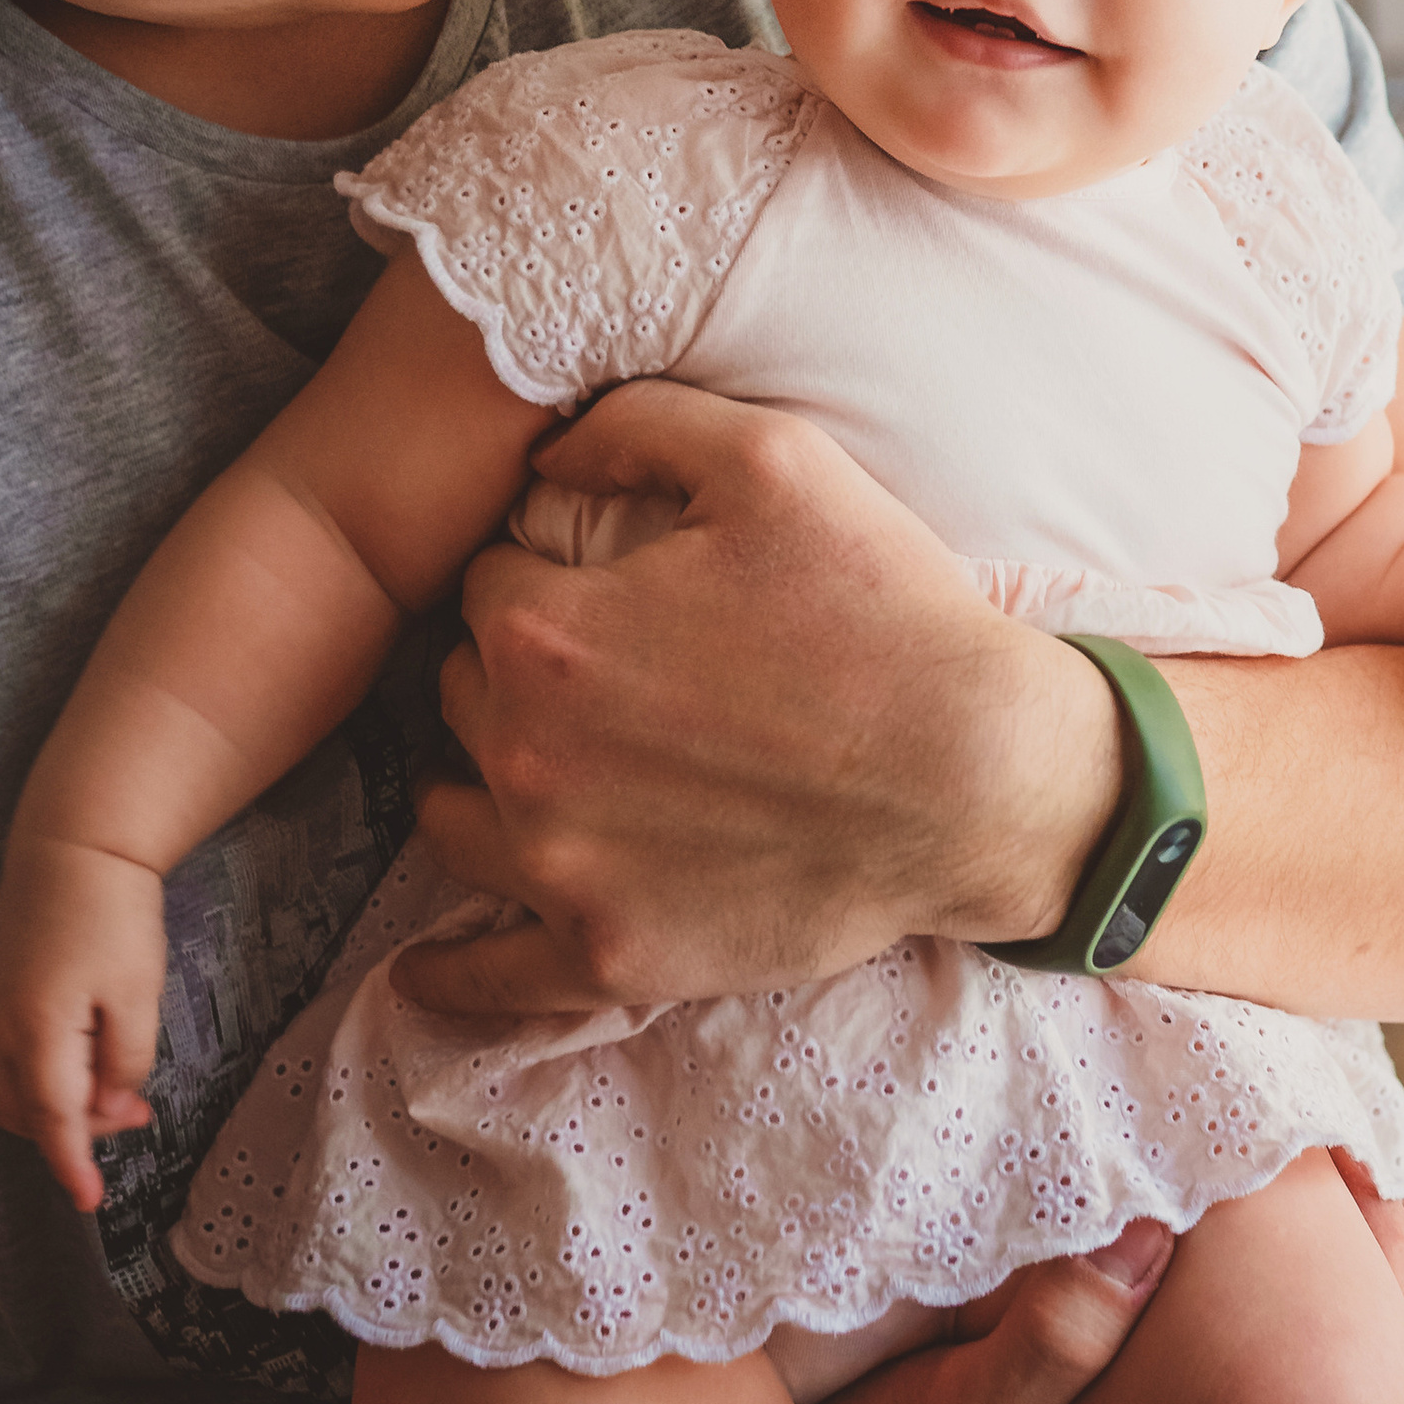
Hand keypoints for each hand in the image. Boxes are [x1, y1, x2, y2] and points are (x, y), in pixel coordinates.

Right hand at [0, 836, 166, 1211]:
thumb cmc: (114, 916)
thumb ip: (124, 1063)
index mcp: (37, 1029)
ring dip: (43, 1112)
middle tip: (134, 1112)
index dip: (71, 1164)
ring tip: (105, 1093)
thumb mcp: (140, 994)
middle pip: (24, 1114)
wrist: (72, 846)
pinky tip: (60, 1072)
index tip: (88, 1201)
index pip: (52, 1119)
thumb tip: (106, 1108)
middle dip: (75, 1130)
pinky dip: (14, 1088)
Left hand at [396, 382, 1121, 1016]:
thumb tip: (543, 450)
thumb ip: (634, 426)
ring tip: (540, 775)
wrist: (979, 778)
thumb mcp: (773, 461)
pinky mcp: (611, 955)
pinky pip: (491, 977)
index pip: (487, 587)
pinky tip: (424, 970)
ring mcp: (563, 869)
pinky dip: (453, 973)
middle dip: (516, 676)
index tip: (612, 595)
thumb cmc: (884, 615)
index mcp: (546, 630)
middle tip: (608, 678)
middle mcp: (527, 755)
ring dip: (482, 785)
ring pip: (454, 816)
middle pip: (464, 696)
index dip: (548, 578)